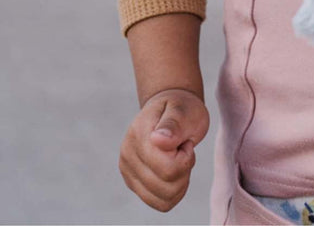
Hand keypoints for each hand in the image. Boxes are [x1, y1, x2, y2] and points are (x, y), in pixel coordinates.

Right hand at [119, 87, 209, 211]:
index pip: (169, 169)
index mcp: (139, 134)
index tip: (185, 140)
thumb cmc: (181, 109)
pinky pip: (160, 203)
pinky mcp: (133, 183)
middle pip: (167, 187)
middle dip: (184, 170)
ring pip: (164, 199)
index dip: (186, 158)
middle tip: (182, 148)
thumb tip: (159, 140)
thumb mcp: (185, 110)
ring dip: (180, 181)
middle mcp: (127, 154)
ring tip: (177, 157)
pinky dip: (174, 192)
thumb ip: (174, 124)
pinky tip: (175, 171)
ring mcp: (128, 171)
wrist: (169, 109)